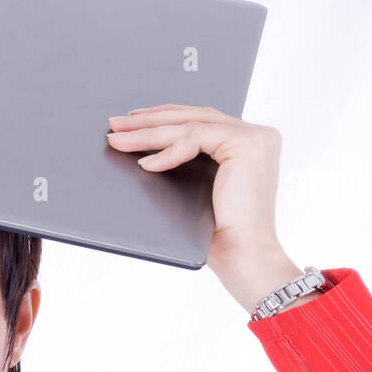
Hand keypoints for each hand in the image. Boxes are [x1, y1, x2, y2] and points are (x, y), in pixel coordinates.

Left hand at [106, 103, 282, 271]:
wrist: (242, 255)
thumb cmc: (219, 233)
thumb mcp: (199, 188)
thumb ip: (185, 162)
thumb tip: (142, 149)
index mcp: (249, 142)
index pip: (199, 119)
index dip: (163, 117)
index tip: (130, 122)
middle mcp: (257, 135)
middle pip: (192, 116)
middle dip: (149, 120)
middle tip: (115, 124)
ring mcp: (255, 138)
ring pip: (189, 125)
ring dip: (149, 132)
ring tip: (118, 140)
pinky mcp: (246, 145)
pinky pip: (195, 139)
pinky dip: (168, 152)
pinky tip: (145, 164)